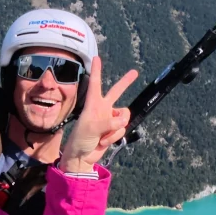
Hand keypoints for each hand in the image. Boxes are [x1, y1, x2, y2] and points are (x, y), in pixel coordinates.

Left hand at [59, 57, 136, 172]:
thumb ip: (109, 122)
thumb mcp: (91, 128)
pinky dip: (114, 136)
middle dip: (126, 82)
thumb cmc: (80, 139)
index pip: (95, 83)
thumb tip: (123, 120)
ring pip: (124, 116)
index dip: (97, 70)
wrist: (82, 157)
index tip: (97, 57)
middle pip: (116, 92)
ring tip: (102, 136)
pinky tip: (103, 141)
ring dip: (116, 128)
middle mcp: (102, 108)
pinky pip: (122, 129)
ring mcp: (109, 119)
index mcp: (93, 104)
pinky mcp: (114, 130)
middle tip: (135, 72)